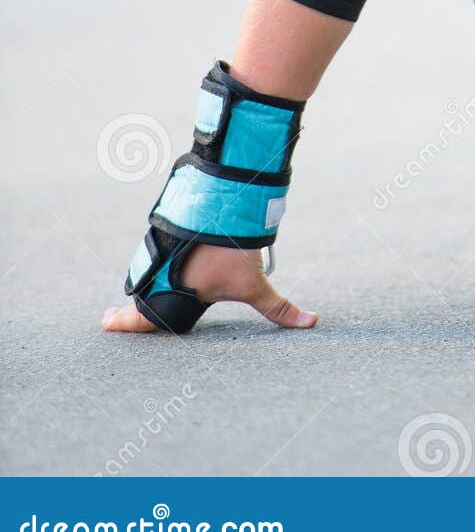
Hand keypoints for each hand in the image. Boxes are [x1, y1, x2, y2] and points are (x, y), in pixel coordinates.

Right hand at [102, 243, 316, 333]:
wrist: (217, 208)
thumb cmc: (231, 252)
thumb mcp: (254, 284)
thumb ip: (279, 307)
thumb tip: (311, 322)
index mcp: (176, 293)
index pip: (148, 316)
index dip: (128, 322)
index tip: (105, 322)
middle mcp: (165, 274)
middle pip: (142, 294)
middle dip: (128, 308)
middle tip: (108, 317)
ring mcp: (164, 250)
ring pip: (148, 271)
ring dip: (140, 280)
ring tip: (123, 297)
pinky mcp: (169, 230)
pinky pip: (155, 249)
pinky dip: (150, 259)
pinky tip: (144, 266)